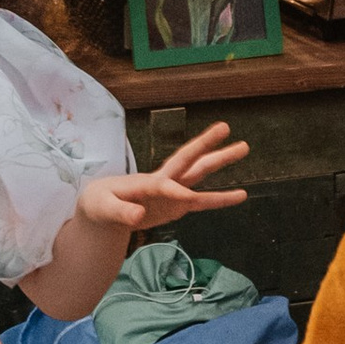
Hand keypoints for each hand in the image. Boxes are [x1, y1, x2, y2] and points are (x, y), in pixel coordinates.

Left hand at [77, 124, 248, 233]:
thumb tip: (138, 216)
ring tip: (244, 146)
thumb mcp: (104, 208)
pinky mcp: (177, 205)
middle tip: (225, 127)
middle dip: (205, 144)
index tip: (188, 198)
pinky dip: (221, 199)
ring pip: (200, 173)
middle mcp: (163, 181)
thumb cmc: (100, 203)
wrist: (102, 208)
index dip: (176, 191)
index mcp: (145, 182)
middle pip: (188, 159)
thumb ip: (122, 212)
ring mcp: (173, 191)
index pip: (165, 184)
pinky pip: (203, 201)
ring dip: (220, 160)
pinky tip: (241, 195)